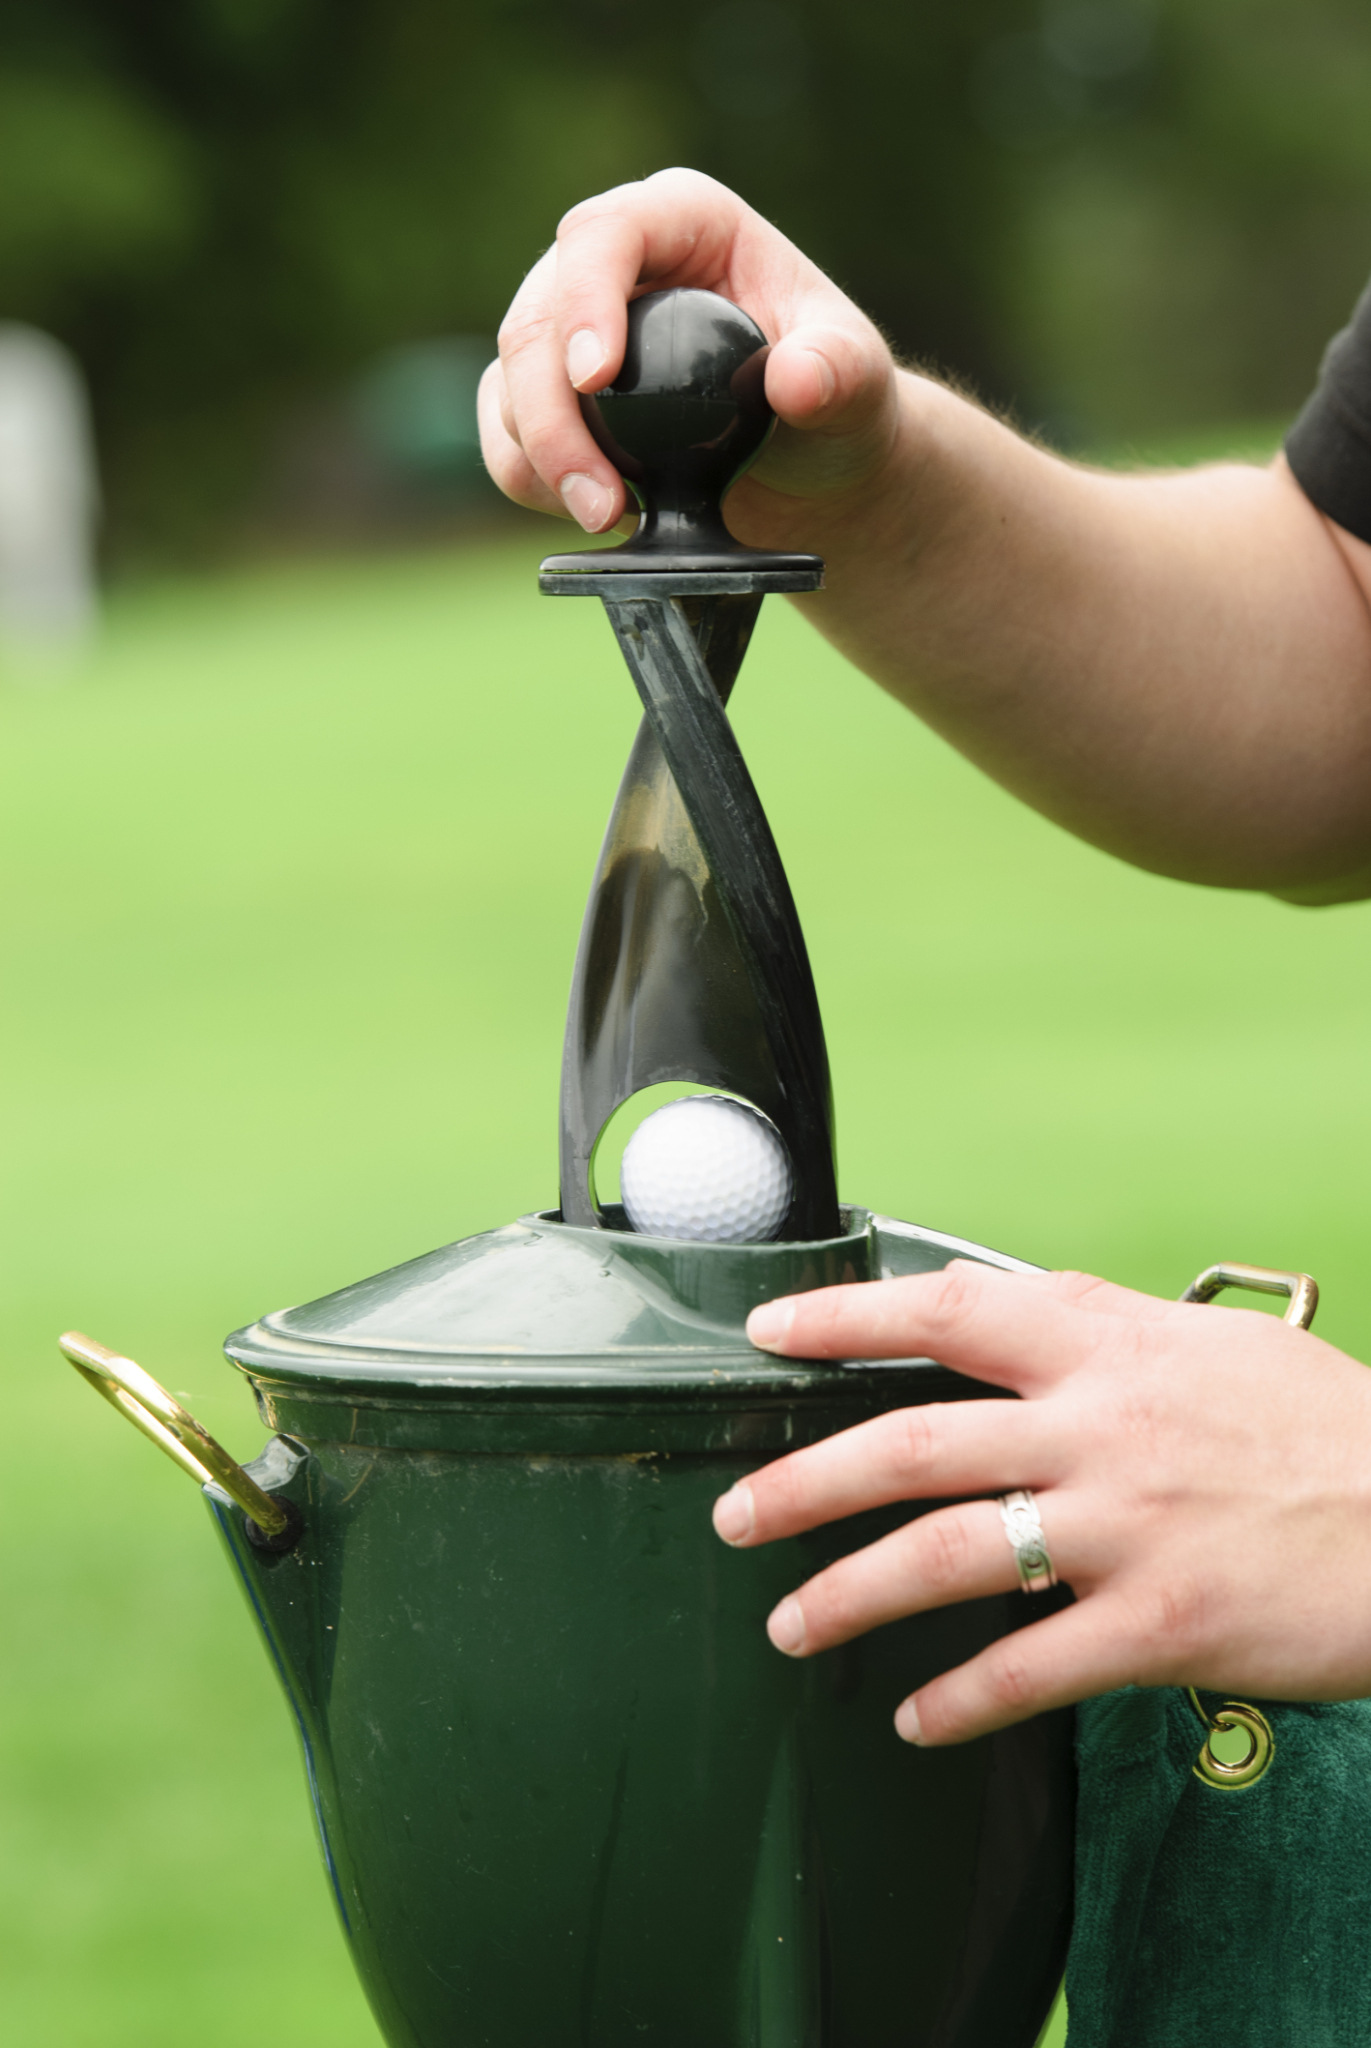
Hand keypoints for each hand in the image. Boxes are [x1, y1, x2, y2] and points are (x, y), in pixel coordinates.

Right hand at [477, 167, 900, 545]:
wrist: (811, 462)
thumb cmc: (834, 397)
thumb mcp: (857, 380)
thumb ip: (841, 373)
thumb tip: (796, 379)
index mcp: (685, 222)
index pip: (606, 235)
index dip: (586, 299)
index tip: (597, 378)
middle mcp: (615, 264)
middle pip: (536, 319)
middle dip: (553, 417)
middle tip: (600, 499)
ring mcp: (571, 328)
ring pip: (510, 383)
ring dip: (541, 460)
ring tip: (608, 517)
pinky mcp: (548, 395)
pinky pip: (505, 435)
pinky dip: (533, 480)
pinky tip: (595, 514)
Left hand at [712, 1260, 1370, 1745]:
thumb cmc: (1330, 1428)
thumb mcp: (1215, 1344)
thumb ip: (1109, 1342)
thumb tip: (1021, 1340)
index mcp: (1111, 1343)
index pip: (948, 1309)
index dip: (844, 1316)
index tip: (768, 1331)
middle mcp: (1102, 1425)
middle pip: (912, 1443)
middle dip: (805, 1480)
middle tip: (736, 1511)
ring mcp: (1126, 1525)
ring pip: (946, 1556)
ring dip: (848, 1593)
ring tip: (789, 1621)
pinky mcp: (1160, 1624)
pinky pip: (1028, 1667)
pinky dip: (959, 1698)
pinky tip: (914, 1716)